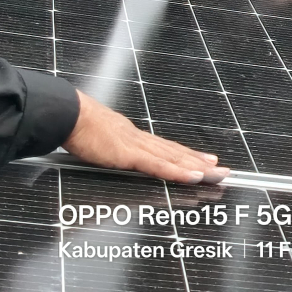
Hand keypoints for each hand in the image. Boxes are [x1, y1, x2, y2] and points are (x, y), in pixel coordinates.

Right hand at [63, 90, 228, 183]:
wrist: (68, 115)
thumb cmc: (78, 128)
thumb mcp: (99, 144)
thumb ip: (110, 152)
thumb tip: (111, 156)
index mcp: (135, 138)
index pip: (168, 149)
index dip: (188, 156)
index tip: (206, 160)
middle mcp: (142, 140)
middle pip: (178, 154)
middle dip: (201, 163)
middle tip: (222, 170)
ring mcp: (139, 147)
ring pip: (176, 159)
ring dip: (198, 168)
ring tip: (217, 173)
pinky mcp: (130, 154)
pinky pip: (159, 166)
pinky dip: (178, 172)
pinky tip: (194, 176)